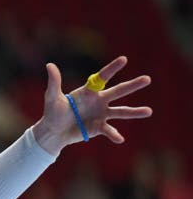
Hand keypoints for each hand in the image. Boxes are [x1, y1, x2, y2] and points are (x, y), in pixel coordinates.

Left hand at [31, 56, 151, 155]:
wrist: (54, 131)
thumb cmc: (53, 112)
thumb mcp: (52, 96)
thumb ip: (54, 82)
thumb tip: (50, 65)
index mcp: (89, 91)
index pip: (103, 77)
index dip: (112, 68)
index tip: (124, 59)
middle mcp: (99, 101)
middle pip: (118, 91)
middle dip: (133, 85)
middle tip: (147, 79)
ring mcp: (101, 114)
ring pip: (121, 111)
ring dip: (134, 112)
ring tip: (149, 111)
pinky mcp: (99, 127)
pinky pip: (109, 131)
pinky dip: (114, 135)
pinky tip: (120, 139)